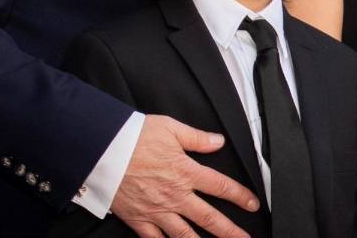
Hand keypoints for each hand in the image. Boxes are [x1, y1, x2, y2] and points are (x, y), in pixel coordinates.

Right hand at [111, 115, 259, 237]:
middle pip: (209, 218)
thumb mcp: (170, 128)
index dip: (240, 196)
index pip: (220, 186)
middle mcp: (175, 195)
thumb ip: (197, 138)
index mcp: (185, 171)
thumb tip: (218, 142)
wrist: (102, 151)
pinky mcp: (139, 220)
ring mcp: (157, 211)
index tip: (253, 204)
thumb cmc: (133, 137)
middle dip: (230, 231)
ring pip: (186, 235)